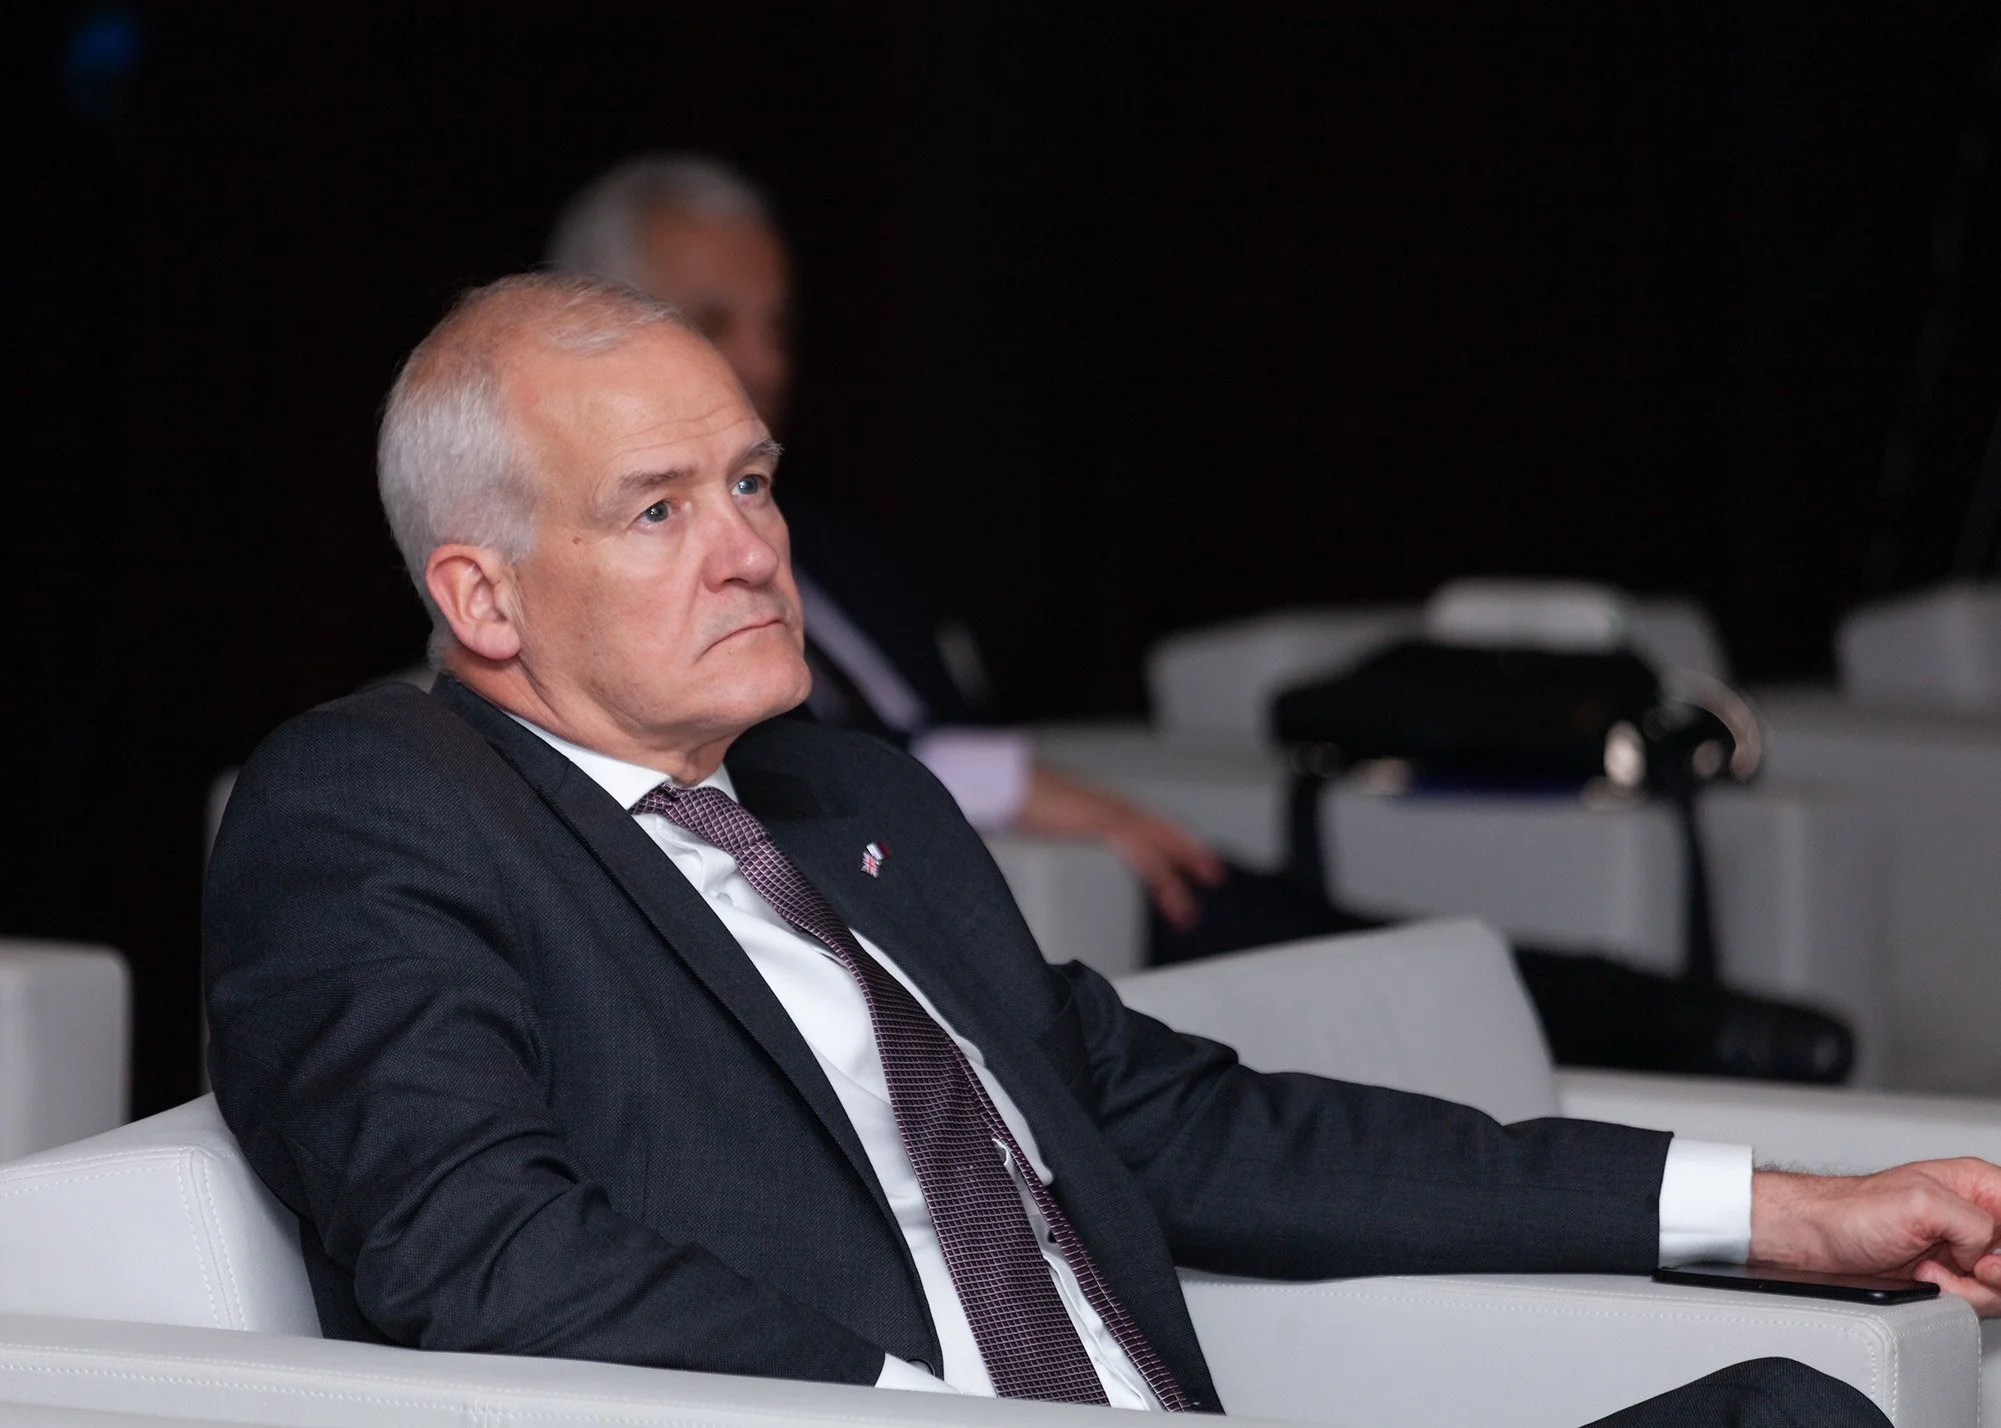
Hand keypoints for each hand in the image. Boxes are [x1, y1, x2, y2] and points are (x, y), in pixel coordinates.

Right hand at [1011, 764, 1225, 930]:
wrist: (994, 780)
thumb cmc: (1004, 794)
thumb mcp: (1030, 814)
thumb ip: (1040, 820)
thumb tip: (1031, 824)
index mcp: (1093, 801)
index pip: (1141, 821)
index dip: (1166, 837)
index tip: (1184, 854)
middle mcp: (1106, 802)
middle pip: (1161, 828)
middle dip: (1188, 851)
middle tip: (1212, 873)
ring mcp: (1107, 809)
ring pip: (1157, 846)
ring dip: (1177, 877)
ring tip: (1187, 912)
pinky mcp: (1102, 821)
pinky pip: (1142, 854)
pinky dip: (1160, 876)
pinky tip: (1169, 896)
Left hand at [1751, 1159, 2000, 1314]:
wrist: (1816, 1241)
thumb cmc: (1851, 1211)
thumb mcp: (1920, 1203)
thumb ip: (1972, 1222)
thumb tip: (1987, 1250)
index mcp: (1977, 1185)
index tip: (1990, 1255)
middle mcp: (1976, 1217)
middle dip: (1994, 1273)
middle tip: (1968, 1267)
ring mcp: (1967, 1251)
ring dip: (1971, 1288)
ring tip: (1930, 1268)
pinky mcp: (1955, 1279)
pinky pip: (1981, 1301)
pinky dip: (1957, 1298)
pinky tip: (1926, 1279)